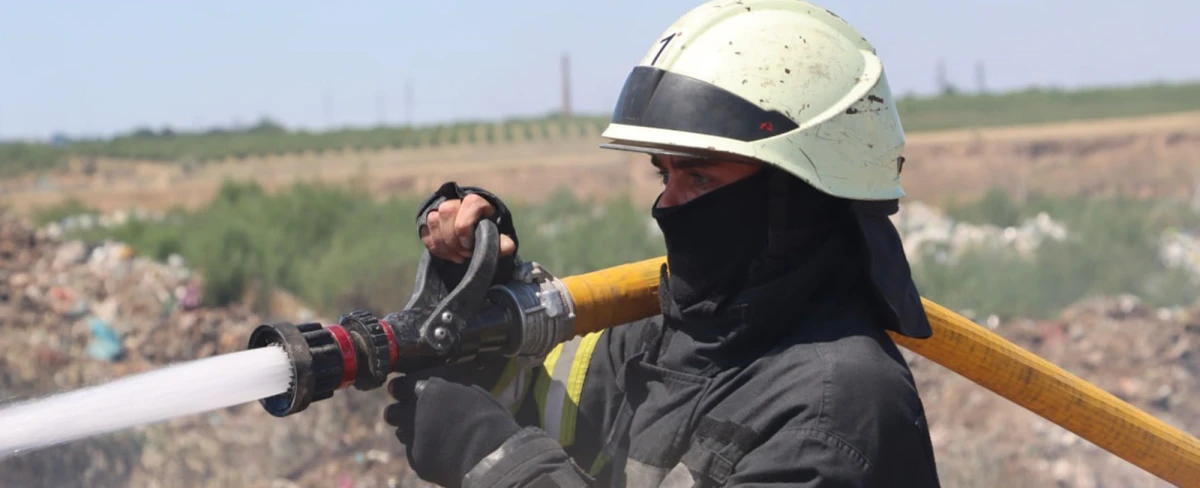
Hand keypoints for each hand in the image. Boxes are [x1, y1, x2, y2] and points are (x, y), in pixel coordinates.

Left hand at [385, 375, 521, 486]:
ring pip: (401, 432)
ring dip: (410, 432)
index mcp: (432, 389)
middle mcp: (417, 410)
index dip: (401, 389)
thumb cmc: (490, 420)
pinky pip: (413, 452)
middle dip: (399, 413)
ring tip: (429, 435)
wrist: (491, 454)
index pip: (401, 385)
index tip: (401, 391)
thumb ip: (450, 391)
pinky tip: (440, 452)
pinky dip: (423, 451)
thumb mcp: (472, 394)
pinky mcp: (417, 459)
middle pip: (392, 411)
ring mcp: (415, 436)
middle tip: (409, 415)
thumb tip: (445, 391)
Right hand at [421, 194, 516, 263]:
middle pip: (446, 211)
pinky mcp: (430, 219)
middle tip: (464, 253)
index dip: (465, 228)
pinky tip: (448, 254)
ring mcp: (441, 207)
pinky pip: (425, 231)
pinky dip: (434, 247)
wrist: (478, 237)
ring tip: (458, 256)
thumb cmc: (491, 236)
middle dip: (452, 238)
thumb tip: (505, 246)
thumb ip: (505, 243)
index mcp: (477, 201)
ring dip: (443, 244)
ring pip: (432, 219)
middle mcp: (457, 199)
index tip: (470, 245)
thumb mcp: (502, 240)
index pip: (468, 204)